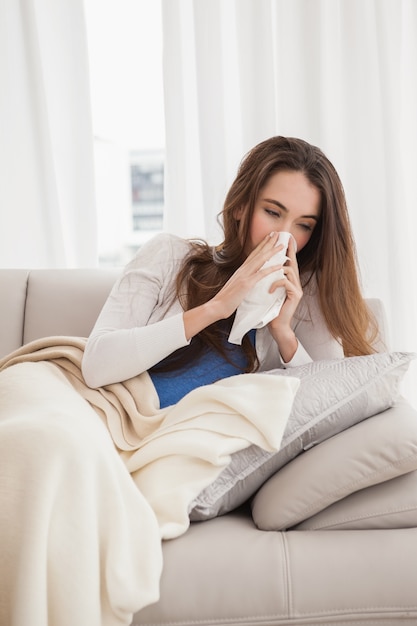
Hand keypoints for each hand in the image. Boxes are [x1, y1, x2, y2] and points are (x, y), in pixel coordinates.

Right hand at [210, 231, 285, 319]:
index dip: (261, 245)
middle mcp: (242, 269)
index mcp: (241, 270)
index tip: (269, 237)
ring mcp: (244, 275)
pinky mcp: (246, 284)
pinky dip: (271, 269)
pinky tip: (280, 266)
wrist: (217, 306)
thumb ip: (243, 280)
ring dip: (272, 251)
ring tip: (282, 245)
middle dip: (268, 242)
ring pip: (261, 259)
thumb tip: (249, 278)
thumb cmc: (226, 299)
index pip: (253, 254)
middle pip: (258, 253)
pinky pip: (261, 274)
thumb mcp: (236, 286)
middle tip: (277, 233)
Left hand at [267, 237, 302, 359]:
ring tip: (269, 276)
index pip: (288, 261)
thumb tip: (262, 266)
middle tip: (284, 240)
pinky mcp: (295, 295)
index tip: (284, 237)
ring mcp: (297, 288)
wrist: (276, 326)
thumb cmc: (270, 309)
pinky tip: (269, 291)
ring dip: (277, 270)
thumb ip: (269, 278)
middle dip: (287, 251)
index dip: (286, 249)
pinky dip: (275, 284)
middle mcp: (295, 282)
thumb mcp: (268, 290)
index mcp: (288, 280)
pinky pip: (285, 281)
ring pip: (289, 270)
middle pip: (292, 262)